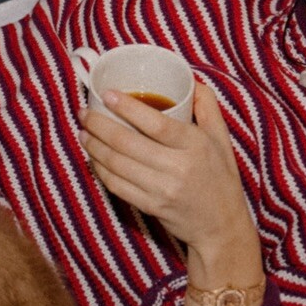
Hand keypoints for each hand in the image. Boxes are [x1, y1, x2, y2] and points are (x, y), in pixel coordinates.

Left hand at [81, 81, 254, 257]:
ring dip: (94, 147)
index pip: (156, 123)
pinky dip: (101, 171)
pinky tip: (93, 158)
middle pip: (128, 143)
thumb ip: (207, 104)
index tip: (107, 94)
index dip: (128, 108)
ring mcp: (161, 190)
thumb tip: (188, 80)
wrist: (222, 226)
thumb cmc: (220, 176)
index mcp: (194, 145)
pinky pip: (117, 187)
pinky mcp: (150, 207)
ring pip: (117, 165)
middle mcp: (177, 168)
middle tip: (83, 112)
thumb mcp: (221, 137)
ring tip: (83, 132)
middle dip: (99, 125)